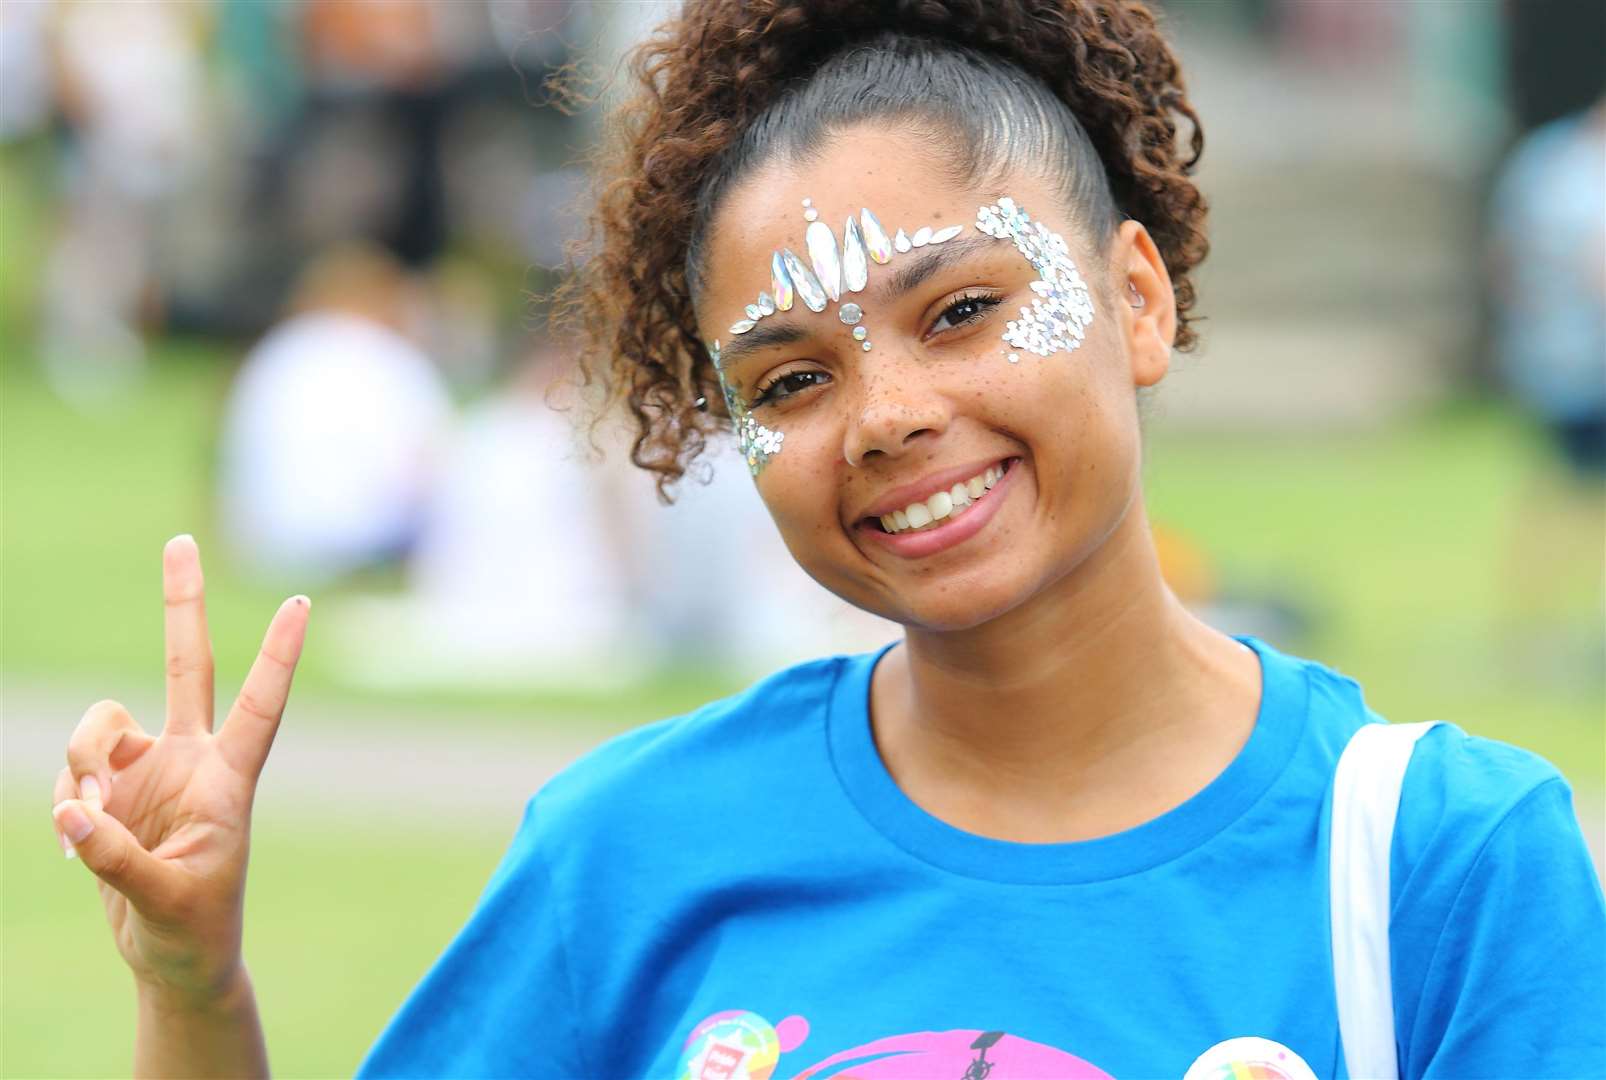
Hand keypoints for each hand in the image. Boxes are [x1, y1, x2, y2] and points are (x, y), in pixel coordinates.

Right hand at [52, 534, 309, 1004]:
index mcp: (230, 780)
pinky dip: (65, 801)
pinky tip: (78, 842)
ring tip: (86, 824)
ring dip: (80, 763)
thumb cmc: (194, 931)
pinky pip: (69, 770)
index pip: (260, 705)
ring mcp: (148, 770)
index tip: (302, 601)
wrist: (172, 957)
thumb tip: (72, 811)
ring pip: (100, 726)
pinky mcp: (109, 791)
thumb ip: (118, 858)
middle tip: (182, 540)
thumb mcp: (166, 901)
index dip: (278, 655)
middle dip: (180, 604)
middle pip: (187, 665)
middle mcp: (191, 759)